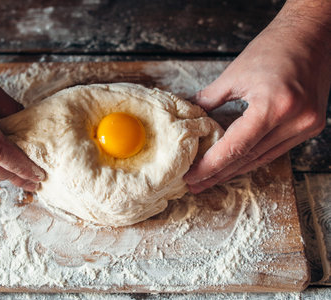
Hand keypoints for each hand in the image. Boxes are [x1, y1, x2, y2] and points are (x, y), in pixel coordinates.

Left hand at [184, 5, 330, 192]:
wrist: (312, 33)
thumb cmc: (274, 47)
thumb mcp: (234, 74)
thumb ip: (210, 99)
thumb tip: (191, 118)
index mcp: (274, 106)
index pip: (236, 147)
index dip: (211, 165)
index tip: (191, 176)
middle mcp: (295, 121)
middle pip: (249, 157)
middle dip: (219, 173)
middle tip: (195, 184)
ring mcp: (306, 125)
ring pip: (262, 158)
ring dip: (235, 170)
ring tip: (210, 179)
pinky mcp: (310, 125)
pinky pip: (275, 149)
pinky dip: (253, 157)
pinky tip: (235, 165)